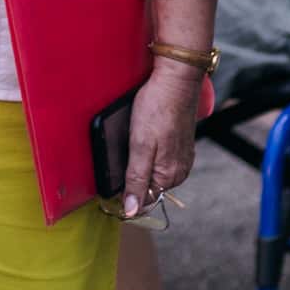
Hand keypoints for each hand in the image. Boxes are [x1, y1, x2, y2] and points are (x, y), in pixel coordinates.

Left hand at [119, 59, 206, 217]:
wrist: (176, 79)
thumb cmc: (157, 108)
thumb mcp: (141, 146)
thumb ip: (136, 179)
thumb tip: (131, 211)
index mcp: (170, 175)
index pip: (143, 200)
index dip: (124, 195)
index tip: (108, 185)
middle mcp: (179, 171)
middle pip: (148, 186)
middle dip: (131, 178)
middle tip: (119, 154)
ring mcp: (181, 157)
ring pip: (152, 171)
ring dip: (138, 164)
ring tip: (130, 143)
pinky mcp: (179, 144)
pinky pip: (159, 157)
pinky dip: (147, 152)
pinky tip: (141, 137)